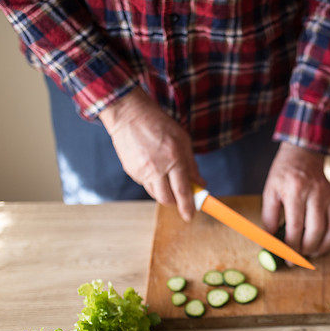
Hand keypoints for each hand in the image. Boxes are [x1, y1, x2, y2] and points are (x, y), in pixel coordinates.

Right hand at [99, 88, 203, 220]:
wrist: (129, 114)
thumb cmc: (160, 124)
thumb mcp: (183, 141)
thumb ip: (192, 165)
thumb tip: (200, 183)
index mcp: (173, 159)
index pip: (183, 191)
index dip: (188, 207)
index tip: (190, 216)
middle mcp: (157, 169)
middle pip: (167, 199)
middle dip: (176, 202)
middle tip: (182, 198)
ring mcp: (141, 171)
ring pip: (155, 193)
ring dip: (165, 193)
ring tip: (168, 177)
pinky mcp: (131, 171)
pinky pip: (146, 184)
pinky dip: (154, 182)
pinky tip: (155, 168)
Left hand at [261, 142, 329, 256]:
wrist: (304, 157)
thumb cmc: (285, 175)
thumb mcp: (270, 191)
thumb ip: (269, 216)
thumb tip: (270, 240)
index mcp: (296, 190)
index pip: (295, 226)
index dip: (291, 247)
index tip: (287, 257)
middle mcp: (317, 193)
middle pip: (316, 230)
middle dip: (307, 249)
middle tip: (298, 256)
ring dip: (324, 246)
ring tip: (313, 251)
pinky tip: (326, 240)